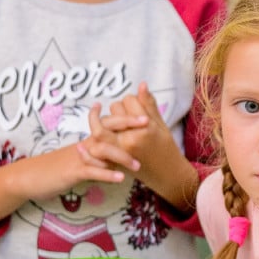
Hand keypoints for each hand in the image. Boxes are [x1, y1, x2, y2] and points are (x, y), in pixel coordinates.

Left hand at [98, 83, 199, 212]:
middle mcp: (130, 138)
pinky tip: (91, 138)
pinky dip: (91, 144)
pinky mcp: (114, 162)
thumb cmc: (166, 148)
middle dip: (118, 109)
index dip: (131, 101)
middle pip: (114, 110)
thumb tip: (142, 84)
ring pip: (101, 126)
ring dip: (105, 122)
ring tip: (112, 125)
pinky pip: (95, 149)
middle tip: (126, 116)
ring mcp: (120, 151)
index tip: (137, 107)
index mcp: (145, 127)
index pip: (128, 100)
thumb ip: (149, 104)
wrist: (167, 175)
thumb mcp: (161, 125)